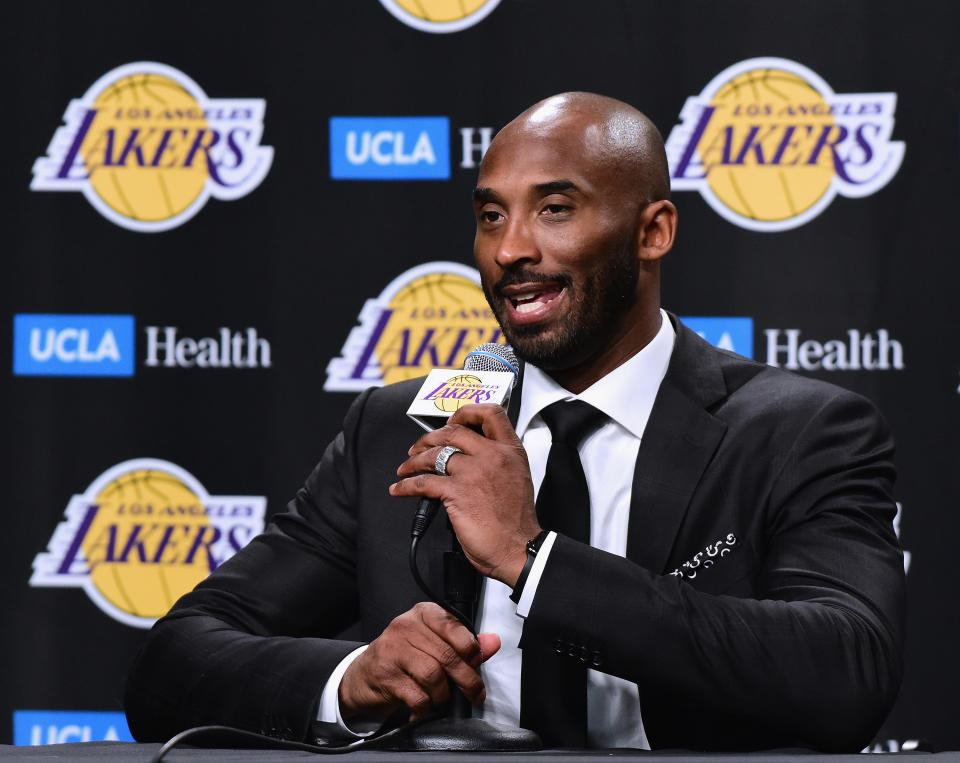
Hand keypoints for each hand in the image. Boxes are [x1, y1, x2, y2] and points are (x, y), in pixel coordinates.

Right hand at [339, 602, 500, 722]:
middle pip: (447, 655)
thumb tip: (492, 642)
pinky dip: (426, 708)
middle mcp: (405, 626)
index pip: (453, 625)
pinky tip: (424, 709)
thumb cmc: (403, 658)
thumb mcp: (434, 645)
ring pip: (433, 676)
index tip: (476, 663)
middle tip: (474, 694)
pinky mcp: (385, 675)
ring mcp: (392, 650)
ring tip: (442, 699)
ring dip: (443, 695)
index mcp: (422, 614)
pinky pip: (417, 695)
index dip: (470, 648)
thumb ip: (465, 644)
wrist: (363, 676)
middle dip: (466, 680)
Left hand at [390, 403, 540, 585]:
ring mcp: (474, 472)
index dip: (466, 413)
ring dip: (414, 460)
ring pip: (434, 454)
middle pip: (453, 431)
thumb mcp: (516, 478)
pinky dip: (405, 486)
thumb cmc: (516, 521)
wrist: (518, 548)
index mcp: (511, 451)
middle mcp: (493, 455)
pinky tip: (400, 489)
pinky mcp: (456, 492)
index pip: (490, 413)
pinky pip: (422, 482)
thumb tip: (468, 456)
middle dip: (429, 438)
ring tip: (406, 468)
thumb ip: (497, 461)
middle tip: (419, 447)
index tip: (452, 421)